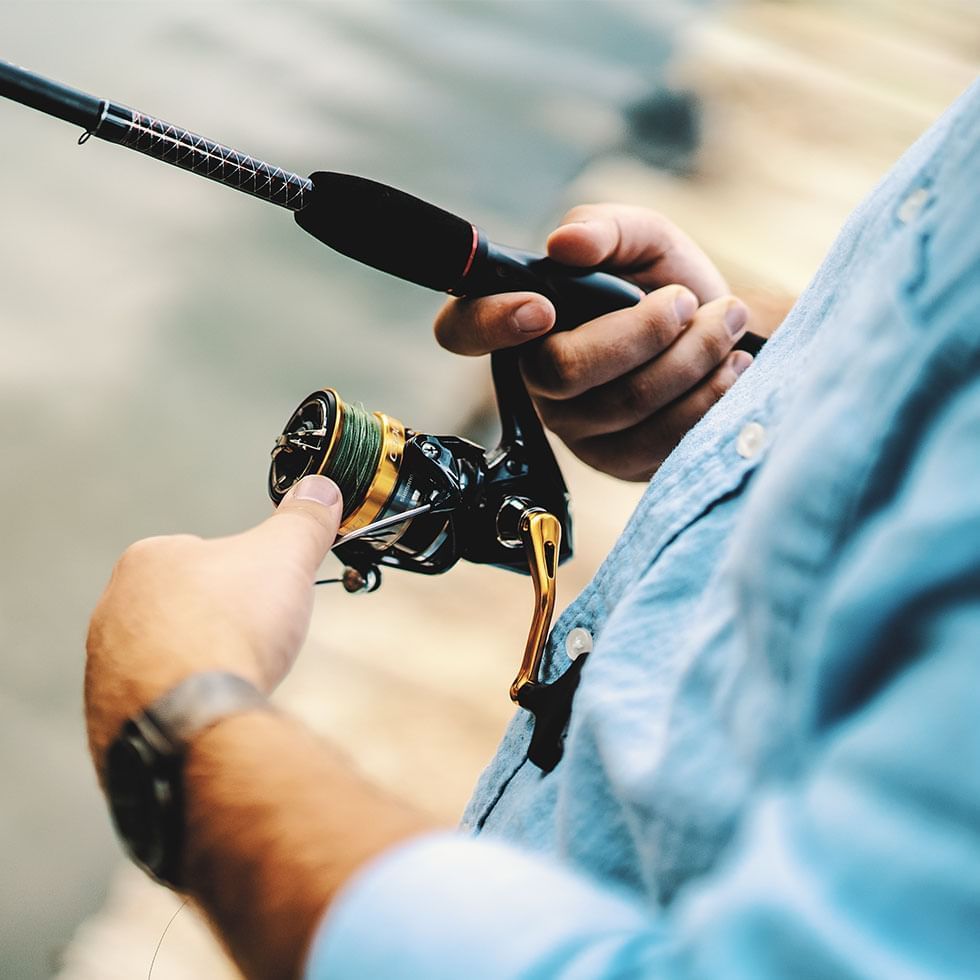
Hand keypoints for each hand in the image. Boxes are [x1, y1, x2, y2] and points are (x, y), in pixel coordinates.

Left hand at [84, 475, 342, 772]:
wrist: (194, 716)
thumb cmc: (228, 629)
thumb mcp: (285, 556)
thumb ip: (303, 520)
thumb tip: (320, 490)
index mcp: (147, 560)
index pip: (202, 555)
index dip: (243, 576)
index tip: (265, 596)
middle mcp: (114, 609)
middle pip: (184, 607)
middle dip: (220, 622)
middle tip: (254, 638)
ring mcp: (106, 665)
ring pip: (168, 656)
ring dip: (202, 665)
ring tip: (235, 675)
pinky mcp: (110, 714)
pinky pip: (156, 702)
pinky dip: (185, 704)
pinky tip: (212, 707)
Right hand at [435, 204, 752, 480]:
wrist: (720, 338)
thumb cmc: (665, 286)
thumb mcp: (643, 239)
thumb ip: (606, 227)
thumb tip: (566, 242)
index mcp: (521, 321)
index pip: (463, 330)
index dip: (489, 323)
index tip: (542, 306)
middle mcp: (537, 381)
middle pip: (562, 371)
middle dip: (642, 332)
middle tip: (686, 300)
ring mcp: (575, 429)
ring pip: (624, 404)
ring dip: (691, 356)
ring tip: (724, 321)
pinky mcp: (618, 461)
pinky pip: (660, 439)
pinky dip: (708, 394)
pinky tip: (728, 366)